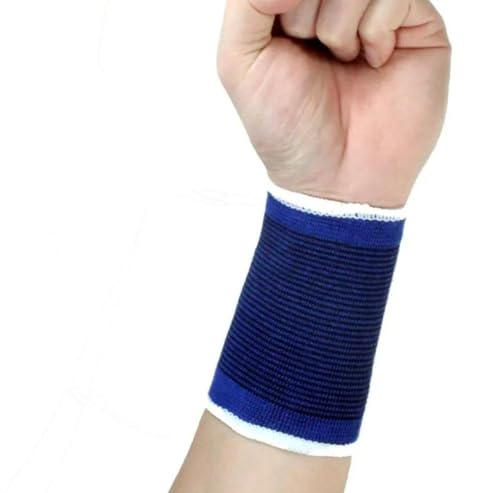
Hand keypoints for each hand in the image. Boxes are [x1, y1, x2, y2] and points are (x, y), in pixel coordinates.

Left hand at [217, 0, 450, 207]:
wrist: (335, 178)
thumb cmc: (287, 127)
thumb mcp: (239, 62)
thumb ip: (248, 1)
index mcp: (291, 8)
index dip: (284, 1)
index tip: (287, 36)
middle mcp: (334, 5)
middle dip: (306, 8)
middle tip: (310, 49)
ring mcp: (377, 13)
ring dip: (339, 22)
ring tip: (342, 60)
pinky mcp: (416, 26)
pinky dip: (376, 30)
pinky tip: (373, 62)